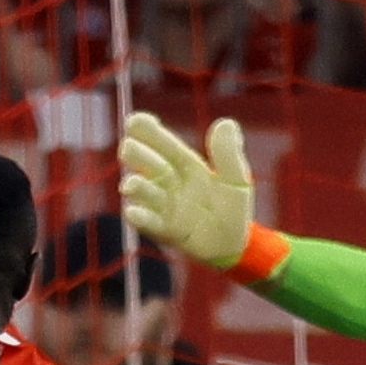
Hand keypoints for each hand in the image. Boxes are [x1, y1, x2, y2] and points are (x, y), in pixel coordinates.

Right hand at [119, 113, 255, 268]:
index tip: (136, 121)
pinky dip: (140, 217)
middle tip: (129, 148)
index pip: (161, 141)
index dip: (146, 129)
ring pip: (143, 190)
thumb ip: (228, 153)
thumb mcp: (236, 178)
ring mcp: (164, 204)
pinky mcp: (166, 229)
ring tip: (131, 185)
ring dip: (135, 186)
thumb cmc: (232, 206)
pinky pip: (149, 222)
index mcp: (184, 163)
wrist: (235, 243)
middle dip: (135, 154)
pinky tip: (133, 212)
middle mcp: (168, 181)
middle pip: (145, 162)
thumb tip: (226, 123)